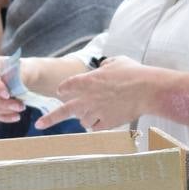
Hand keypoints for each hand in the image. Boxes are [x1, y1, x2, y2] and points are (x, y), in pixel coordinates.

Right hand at [0, 54, 20, 123]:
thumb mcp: (25, 69)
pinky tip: (16, 117)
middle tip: (21, 106)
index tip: (7, 95)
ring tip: (21, 109)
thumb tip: (12, 88)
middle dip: (4, 103)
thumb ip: (18, 76)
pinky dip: (5, 117)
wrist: (25, 76)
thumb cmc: (24, 70)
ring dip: (5, 110)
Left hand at [36, 55, 164, 130]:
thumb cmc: (135, 73)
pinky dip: (99, 124)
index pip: (66, 87)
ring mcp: (96, 112)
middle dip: (50, 119)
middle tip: (39, 125)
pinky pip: (96, 127)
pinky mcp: (107, 123)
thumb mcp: (117, 61)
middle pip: (64, 110)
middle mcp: (88, 98)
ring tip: (99, 111)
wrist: (149, 90)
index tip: (62, 92)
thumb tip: (103, 67)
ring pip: (83, 120)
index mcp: (87, 80)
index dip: (64, 89)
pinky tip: (107, 118)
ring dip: (87, 117)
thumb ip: (105, 66)